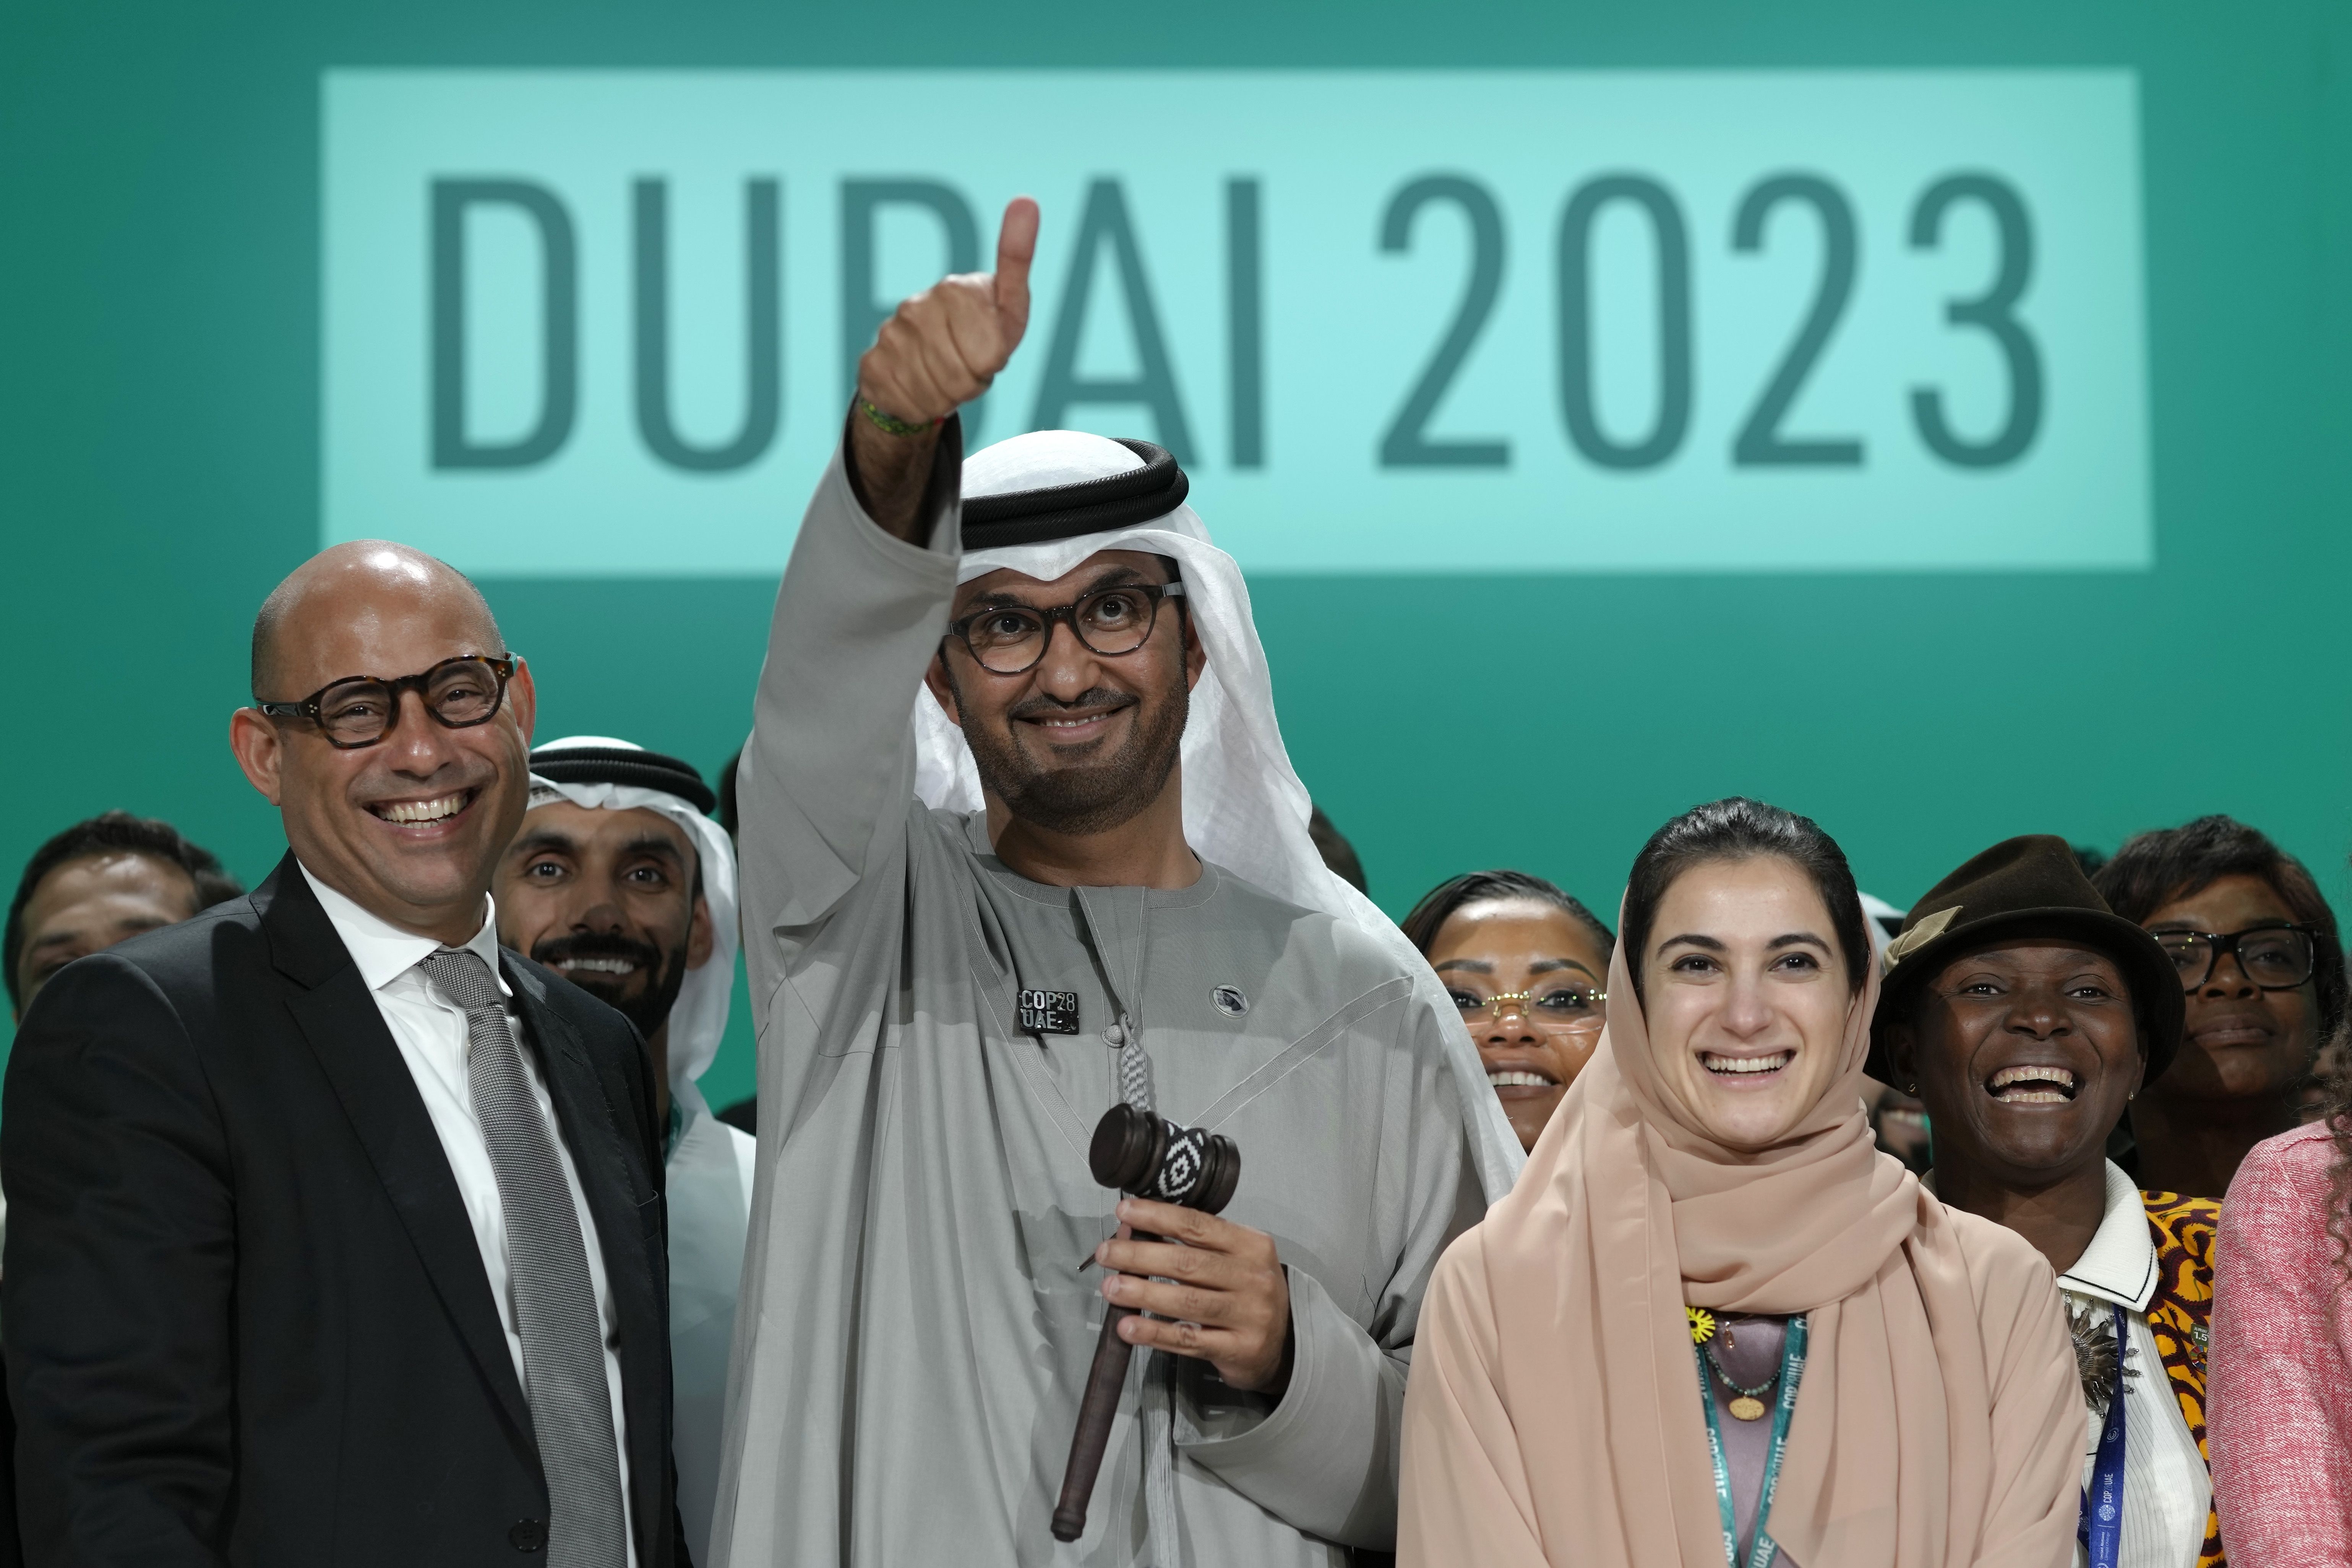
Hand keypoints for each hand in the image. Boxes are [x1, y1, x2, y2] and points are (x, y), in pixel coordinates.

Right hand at [858, 195, 1036, 425]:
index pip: (989, 352)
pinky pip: (905, 399)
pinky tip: (917, 387)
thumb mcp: (1009, 310)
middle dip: (970, 383)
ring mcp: (893, 332)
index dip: (991, 366)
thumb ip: (1016, 262)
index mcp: (958, 289)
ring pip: (933, 390)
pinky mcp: (872, 362)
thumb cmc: (979, 339)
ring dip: (945, 395)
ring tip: (944, 379)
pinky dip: (917, 404)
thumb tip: (1026, 199)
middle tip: (966, 370)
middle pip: (961, 375)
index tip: (989, 356)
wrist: (927, 369)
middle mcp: (920, 305)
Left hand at [1096, 1197, 1292, 1395]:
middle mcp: (1253, 1277)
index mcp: (1251, 1244)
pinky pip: (1188, 1339)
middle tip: (1106, 1253)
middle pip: (1188, 1262)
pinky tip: (1128, 1326)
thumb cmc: (1247, 1291)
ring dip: (1143, 1292)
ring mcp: (1248, 1315)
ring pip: (1187, 1301)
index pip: (1198, 1225)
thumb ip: (1192, 1244)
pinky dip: (1154, 1333)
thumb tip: (1133, 1230)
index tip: (1124, 1212)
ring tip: (1110, 1288)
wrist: (1283, 1343)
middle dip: (1140, 1256)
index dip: (1158, 1217)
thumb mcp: (1233, 1258)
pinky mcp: (1237, 1349)